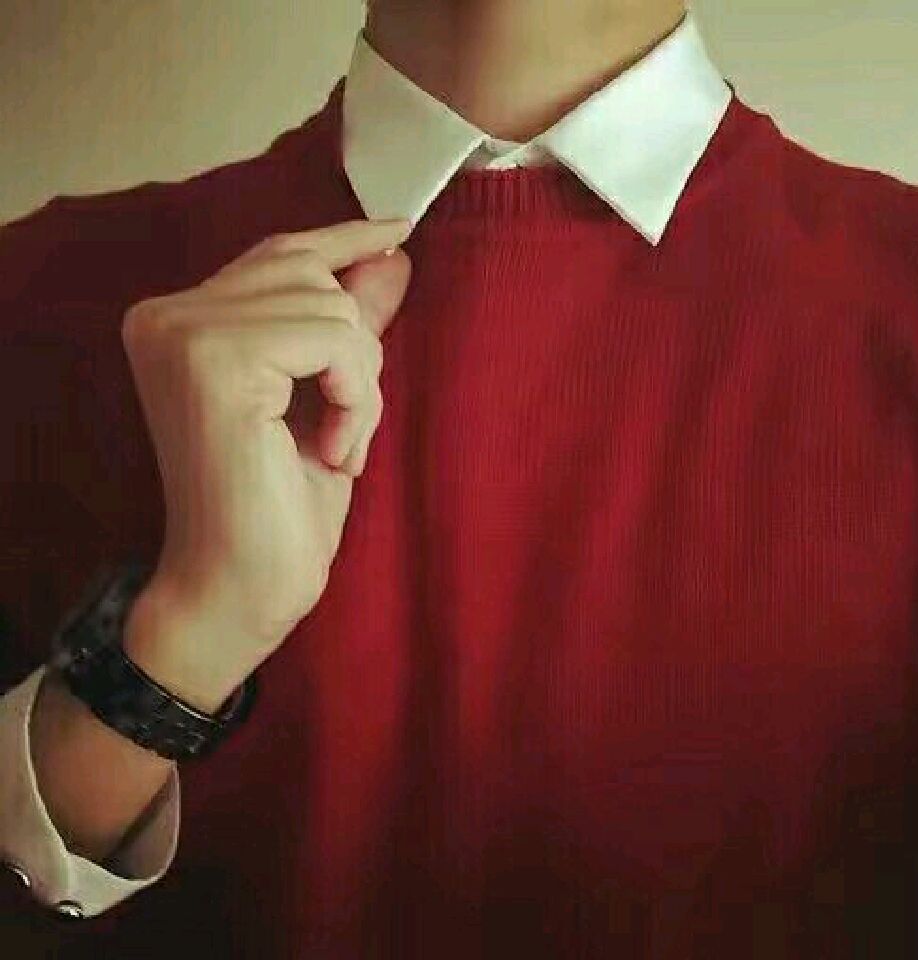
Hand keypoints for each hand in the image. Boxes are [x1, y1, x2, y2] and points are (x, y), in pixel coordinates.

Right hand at [119, 218, 412, 706]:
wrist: (240, 589)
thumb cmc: (279, 507)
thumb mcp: (326, 400)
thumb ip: (346, 325)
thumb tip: (393, 256)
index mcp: (180, 323)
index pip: (279, 256)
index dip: (345, 237)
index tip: (397, 229)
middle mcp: (166, 315)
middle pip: (313, 277)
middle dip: (357, 355)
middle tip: (346, 431)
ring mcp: (183, 332)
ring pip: (332, 307)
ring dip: (360, 386)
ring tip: (338, 448)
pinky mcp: (214, 360)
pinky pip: (334, 338)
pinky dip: (356, 397)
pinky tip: (332, 451)